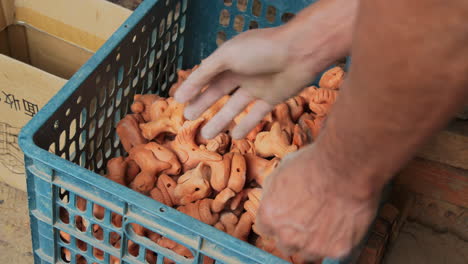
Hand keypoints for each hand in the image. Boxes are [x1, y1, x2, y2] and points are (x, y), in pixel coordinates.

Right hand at [175, 27, 320, 139]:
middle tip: (188, 118)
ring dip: (220, 121)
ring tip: (206, 135)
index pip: (206, 75)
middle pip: (217, 92)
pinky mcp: (272, 98)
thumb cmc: (262, 50)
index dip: (192, 87)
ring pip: (234, 107)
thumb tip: (184, 89)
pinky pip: (256, 114)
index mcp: (229, 58)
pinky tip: (234, 136)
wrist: (300, 53)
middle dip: (202, 105)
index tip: (178, 101)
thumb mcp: (227, 56)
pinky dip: (246, 125)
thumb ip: (206, 72)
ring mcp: (257, 86)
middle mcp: (242, 72)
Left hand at [256, 147, 378, 260]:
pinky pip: (332, 251)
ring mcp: (312, 246)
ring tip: (326, 220)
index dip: (277, 220)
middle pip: (285, 244)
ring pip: (308, 253)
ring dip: (313, 241)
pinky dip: (336, 240)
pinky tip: (341, 223)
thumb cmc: (313, 164)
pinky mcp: (337, 250)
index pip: (264, 228)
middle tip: (308, 217)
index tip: (287, 214)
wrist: (345, 168)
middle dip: (293, 233)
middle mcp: (287, 236)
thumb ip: (272, 192)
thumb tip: (273, 197)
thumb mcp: (280, 171)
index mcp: (269, 217)